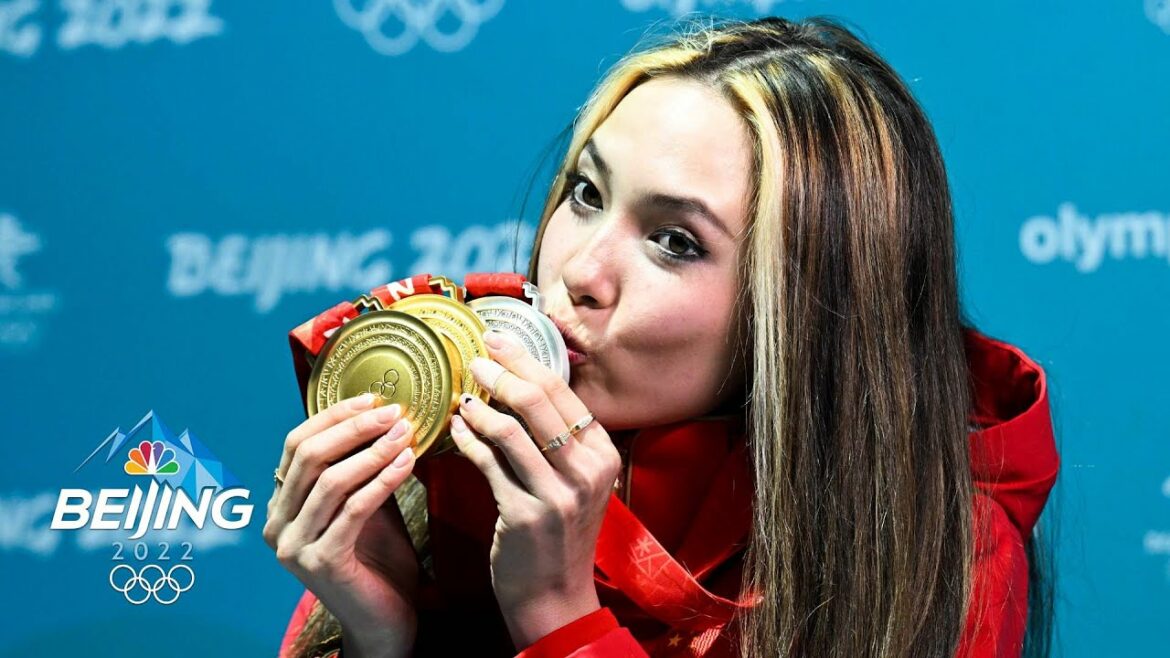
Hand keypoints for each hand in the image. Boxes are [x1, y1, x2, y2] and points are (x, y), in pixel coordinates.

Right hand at [263, 394, 419, 657]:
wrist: (384, 620)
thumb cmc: (377, 560)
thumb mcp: (366, 503)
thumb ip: (362, 467)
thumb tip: (385, 416)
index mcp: (281, 505)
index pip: (297, 444)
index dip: (334, 416)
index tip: (374, 398)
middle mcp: (277, 524)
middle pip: (309, 457)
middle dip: (354, 428)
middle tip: (393, 412)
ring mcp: (294, 546)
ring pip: (331, 480)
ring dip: (372, 451)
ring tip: (405, 433)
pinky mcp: (320, 562)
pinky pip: (353, 509)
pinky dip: (382, 481)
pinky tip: (407, 463)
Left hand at [448, 329, 622, 648]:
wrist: (555, 596)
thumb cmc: (559, 534)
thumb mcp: (576, 482)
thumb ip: (559, 440)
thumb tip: (521, 385)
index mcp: (603, 454)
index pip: (562, 392)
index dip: (526, 360)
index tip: (499, 341)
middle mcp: (586, 470)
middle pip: (538, 401)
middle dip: (501, 371)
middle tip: (475, 358)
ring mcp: (557, 494)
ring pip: (510, 429)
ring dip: (479, 405)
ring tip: (461, 394)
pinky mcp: (524, 514)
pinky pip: (488, 463)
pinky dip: (468, 440)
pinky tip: (455, 429)